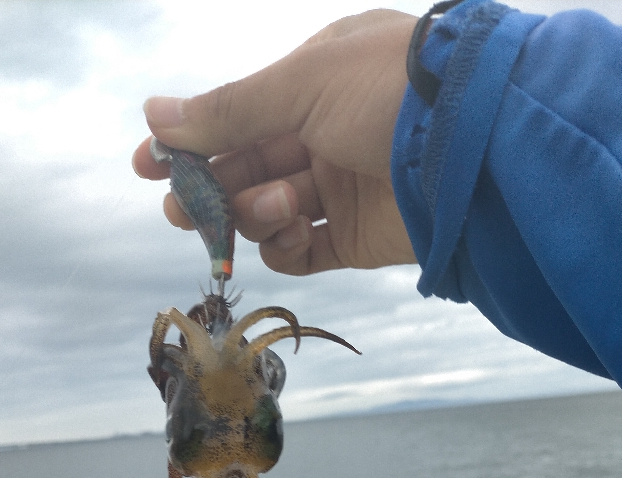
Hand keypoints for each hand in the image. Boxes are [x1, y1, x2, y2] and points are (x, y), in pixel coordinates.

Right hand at [133, 10, 417, 275]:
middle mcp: (324, 134)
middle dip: (209, 189)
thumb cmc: (388, 91)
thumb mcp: (301, 85)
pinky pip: (300, 250)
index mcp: (315, 83)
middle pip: (245, 169)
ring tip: (274, 204)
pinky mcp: (356, 239)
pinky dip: (285, 245)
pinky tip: (293, 228)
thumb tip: (155, 114)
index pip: (238, 116)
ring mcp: (340, 188)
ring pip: (266, 212)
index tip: (147, 164)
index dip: (191, 141)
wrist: (474, 147)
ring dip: (254, 212)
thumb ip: (228, 109)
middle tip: (180, 207)